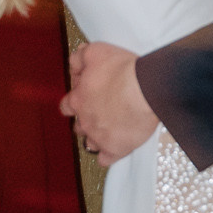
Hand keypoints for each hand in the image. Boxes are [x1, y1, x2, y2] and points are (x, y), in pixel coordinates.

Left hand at [62, 39, 157, 164]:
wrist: (145, 89)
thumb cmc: (123, 70)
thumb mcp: (96, 52)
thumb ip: (80, 57)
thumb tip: (73, 64)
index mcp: (79, 99)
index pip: (66, 106)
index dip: (74, 103)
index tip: (83, 99)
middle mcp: (85, 120)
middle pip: (78, 126)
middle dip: (86, 121)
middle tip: (99, 113)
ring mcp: (99, 137)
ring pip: (89, 143)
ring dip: (96, 137)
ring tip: (109, 130)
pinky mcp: (115, 149)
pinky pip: (105, 160)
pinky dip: (107, 155)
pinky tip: (113, 148)